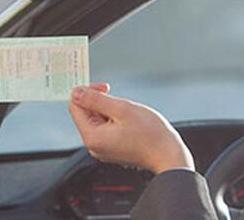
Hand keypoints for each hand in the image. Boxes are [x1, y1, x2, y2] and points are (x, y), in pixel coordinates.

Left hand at [68, 83, 193, 173]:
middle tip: (120, 103)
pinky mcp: (112, 149)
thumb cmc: (151, 135)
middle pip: (86, 113)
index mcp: (92, 137)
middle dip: (101, 103)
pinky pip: (106, 128)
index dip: (87, 92)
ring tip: (128, 115)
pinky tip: (130, 123)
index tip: (105, 88)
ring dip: (110, 111)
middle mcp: (93, 145)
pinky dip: (115, 120)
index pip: (75, 106)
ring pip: (97, 119)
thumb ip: (95, 99)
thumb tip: (76, 92)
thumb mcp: (121, 109)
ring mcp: (102, 149)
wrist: (169, 155)